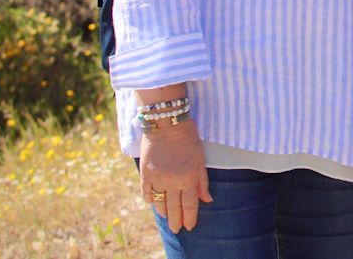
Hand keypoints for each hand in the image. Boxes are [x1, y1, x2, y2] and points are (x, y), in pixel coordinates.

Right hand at [139, 118, 211, 232]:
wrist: (166, 123)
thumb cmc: (188, 138)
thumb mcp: (200, 158)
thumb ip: (203, 181)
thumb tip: (207, 200)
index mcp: (189, 178)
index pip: (190, 205)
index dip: (190, 218)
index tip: (189, 226)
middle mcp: (173, 181)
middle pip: (174, 208)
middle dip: (176, 221)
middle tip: (176, 229)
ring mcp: (158, 178)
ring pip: (160, 203)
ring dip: (164, 212)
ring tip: (166, 217)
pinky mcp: (145, 173)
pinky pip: (147, 193)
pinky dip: (150, 200)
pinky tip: (153, 202)